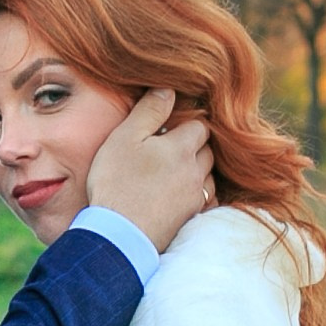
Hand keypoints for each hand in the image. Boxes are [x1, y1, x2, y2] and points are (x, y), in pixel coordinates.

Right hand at [87, 87, 213, 251]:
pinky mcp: (191, 218)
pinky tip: (181, 195)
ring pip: (208, 175)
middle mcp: (196, 170)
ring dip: (196, 170)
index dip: (186, 123)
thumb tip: (168, 89)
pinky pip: (206, 200)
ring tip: (174, 171)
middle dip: (194, 145)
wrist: (119, 235)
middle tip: (170, 147)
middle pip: (207, 149)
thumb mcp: (124, 138)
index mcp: (182, 147)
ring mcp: (196, 196)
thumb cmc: (117, 183)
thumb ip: (149, 112)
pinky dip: (197, 194)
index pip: (199, 125)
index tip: (170, 128)